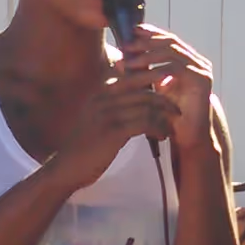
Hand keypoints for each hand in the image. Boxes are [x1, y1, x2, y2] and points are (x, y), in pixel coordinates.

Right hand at [52, 56, 182, 187]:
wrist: (66, 168)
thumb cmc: (84, 146)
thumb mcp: (96, 118)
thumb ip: (113, 105)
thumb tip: (137, 100)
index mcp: (100, 92)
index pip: (133, 77)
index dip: (154, 82)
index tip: (170, 93)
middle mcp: (103, 98)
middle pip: (143, 89)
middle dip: (164, 99)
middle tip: (177, 110)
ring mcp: (108, 113)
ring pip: (147, 106)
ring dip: (164, 116)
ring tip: (172, 126)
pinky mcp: (113, 131)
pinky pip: (145, 122)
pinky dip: (158, 128)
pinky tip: (163, 136)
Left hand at [123, 26, 215, 158]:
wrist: (188, 136)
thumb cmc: (170, 115)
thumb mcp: (154, 90)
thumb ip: (143, 74)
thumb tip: (121, 61)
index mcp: (188, 61)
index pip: (168, 40)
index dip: (150, 34)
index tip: (130, 32)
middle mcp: (197, 62)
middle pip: (170, 42)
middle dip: (146, 42)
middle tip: (126, 46)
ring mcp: (201, 70)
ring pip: (171, 53)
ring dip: (147, 56)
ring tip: (129, 62)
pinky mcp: (201, 80)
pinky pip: (176, 68)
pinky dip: (157, 70)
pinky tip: (141, 74)